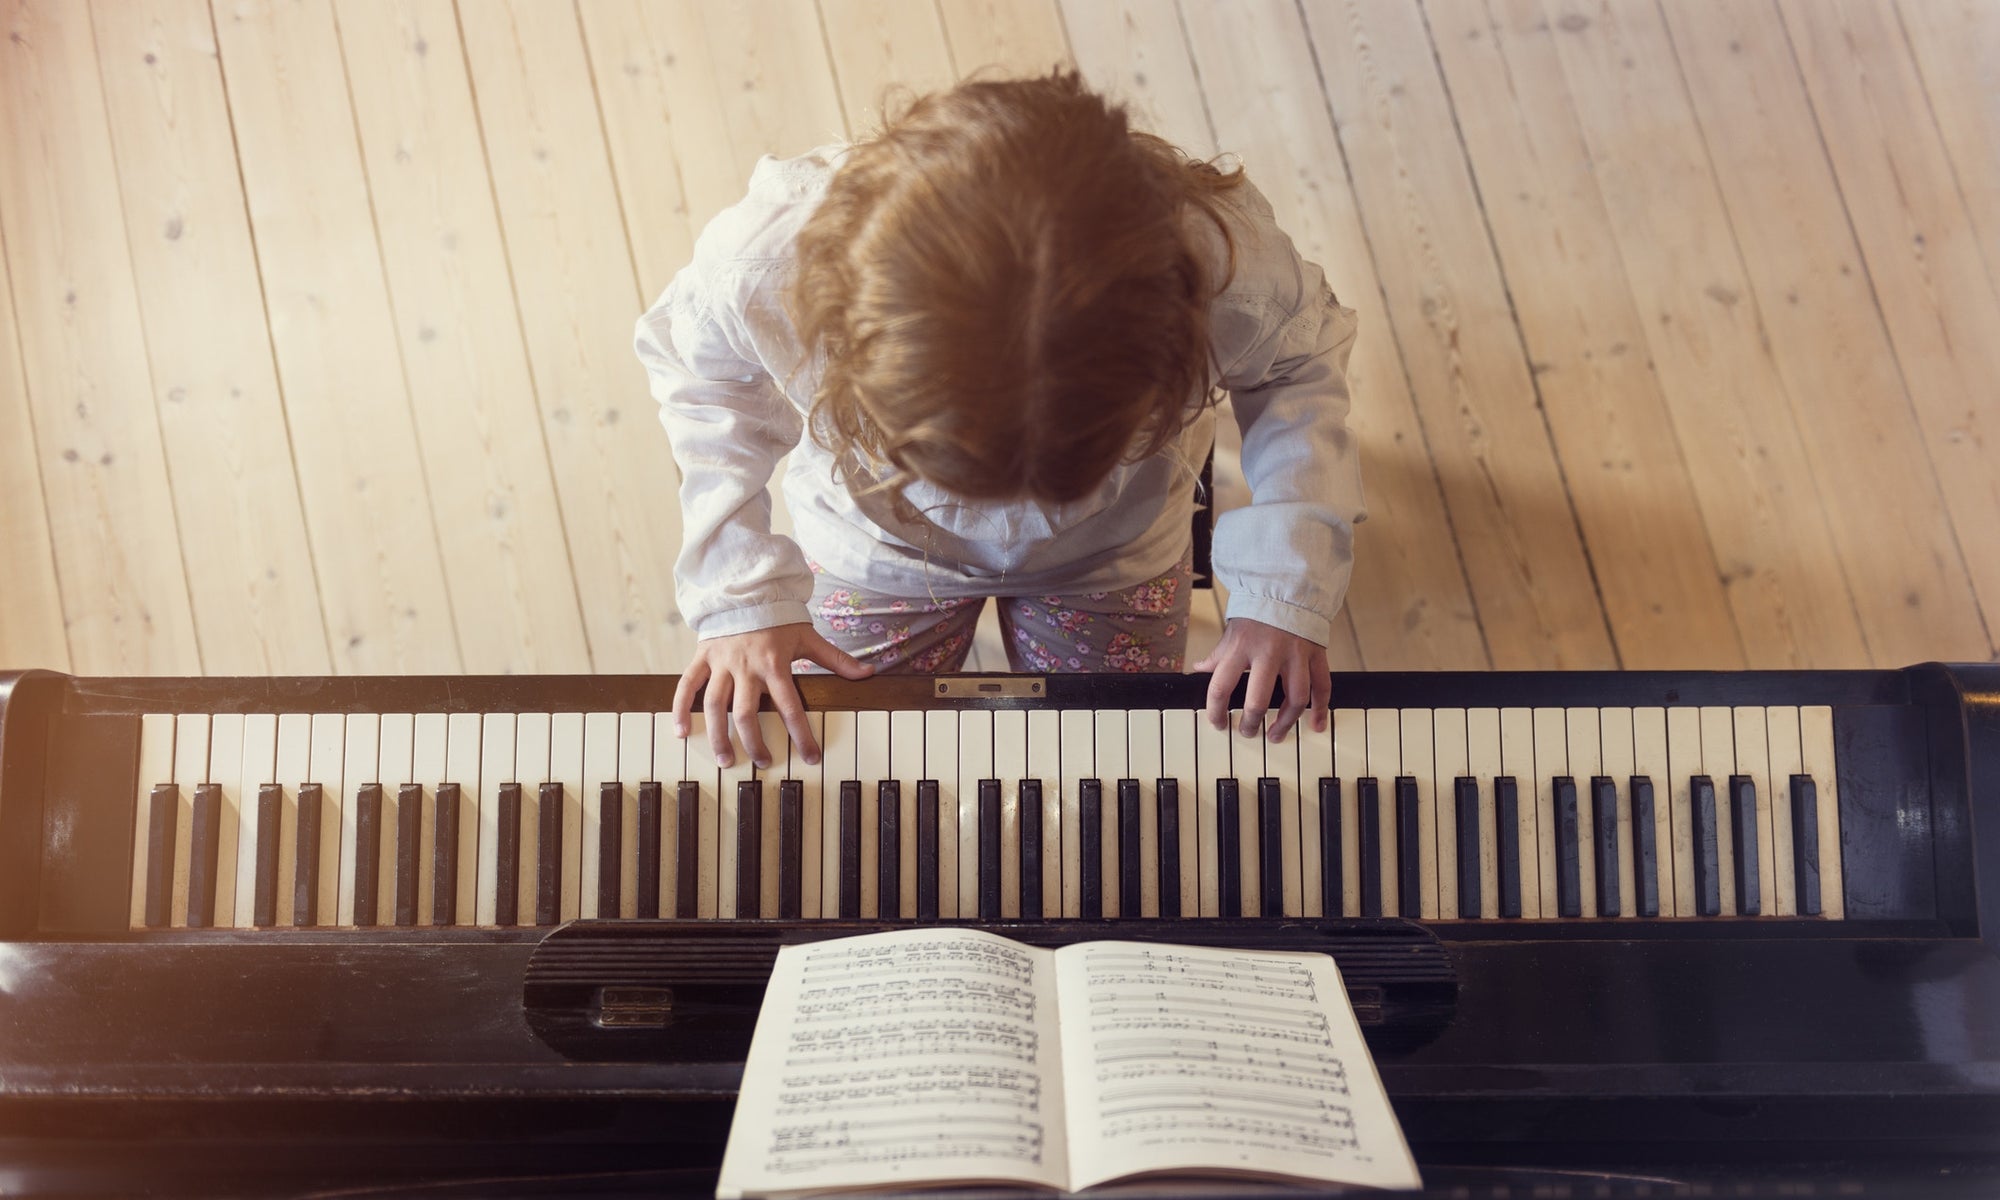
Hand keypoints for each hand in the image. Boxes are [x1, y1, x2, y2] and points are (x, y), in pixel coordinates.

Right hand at [673, 623, 873, 767]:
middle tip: (764, 762)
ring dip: (719, 735)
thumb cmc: (778, 617)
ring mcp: (721, 663)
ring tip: (726, 759)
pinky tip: (682, 732)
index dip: (801, 735)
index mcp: (774, 663)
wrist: (746, 588)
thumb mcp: (809, 636)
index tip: (810, 757)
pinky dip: (681, 709)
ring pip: (715, 705)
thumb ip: (836, 659)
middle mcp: (746, 666)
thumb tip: (869, 673)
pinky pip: (686, 686)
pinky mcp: (702, 657)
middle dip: (755, 743)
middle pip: (747, 713)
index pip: (790, 706)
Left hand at [1192, 618, 1329, 740]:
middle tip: (1248, 732)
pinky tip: (1316, 725)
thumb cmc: (1256, 615)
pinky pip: (1322, 686)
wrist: (1287, 589)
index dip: (1216, 711)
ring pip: (1295, 698)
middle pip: (1258, 699)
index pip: (1221, 687)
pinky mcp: (1316, 654)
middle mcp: (1268, 652)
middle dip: (1251, 722)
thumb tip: (1199, 670)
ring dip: (1285, 722)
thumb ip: (1218, 656)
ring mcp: (1295, 654)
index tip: (1218, 723)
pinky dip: (1321, 709)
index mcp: (1241, 647)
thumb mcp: (1232, 633)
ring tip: (1276, 735)